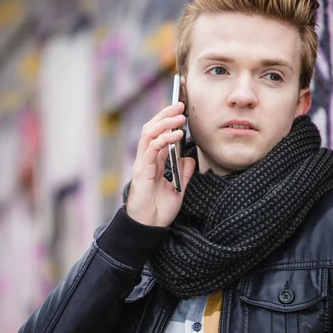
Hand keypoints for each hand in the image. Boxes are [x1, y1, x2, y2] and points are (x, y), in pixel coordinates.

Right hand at [126, 102, 195, 226]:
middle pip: (151, 128)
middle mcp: (146, 160)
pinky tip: (176, 134)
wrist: (149, 228)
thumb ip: (183, 173)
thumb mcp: (178, 189)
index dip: (167, 121)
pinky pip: (151, 148)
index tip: (181, 111)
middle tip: (180, 105)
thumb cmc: (159, 211)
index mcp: (153, 163)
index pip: (158, 135)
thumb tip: (190, 158)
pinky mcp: (142, 171)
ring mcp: (143, 164)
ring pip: (149, 133)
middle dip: (165, 114)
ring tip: (179, 116)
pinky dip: (164, 138)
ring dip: (164, 122)